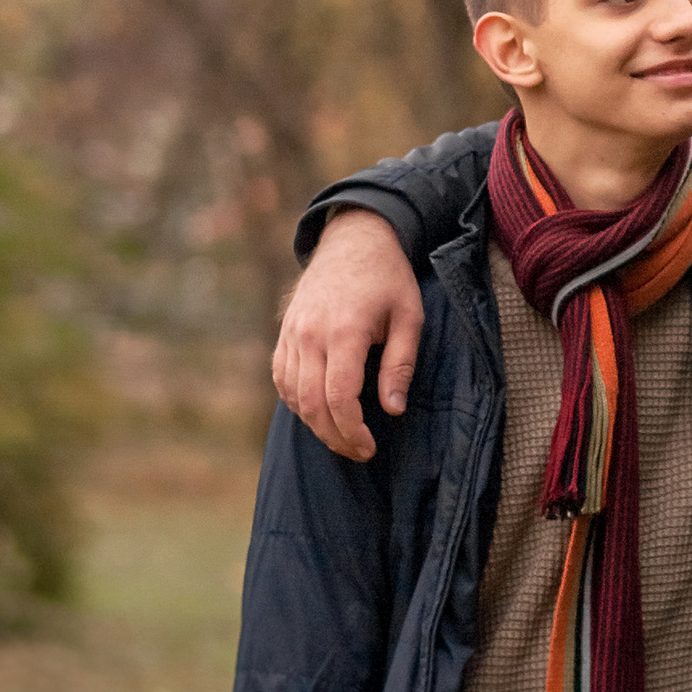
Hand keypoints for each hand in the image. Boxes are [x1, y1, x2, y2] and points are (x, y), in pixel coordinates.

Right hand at [272, 208, 425, 460]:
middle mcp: (310, 334)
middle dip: (334, 437)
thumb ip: (400, 364)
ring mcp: (291, 333)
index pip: (339, 397)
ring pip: (293, 395)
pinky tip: (318, 413)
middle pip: (312, 404)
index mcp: (344, 331)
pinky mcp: (284, 333)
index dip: (352, 431)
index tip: (369, 448)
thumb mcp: (409, 316)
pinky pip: (282, 378)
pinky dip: (296, 402)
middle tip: (359, 452)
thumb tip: (392, 409)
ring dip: (315, 424)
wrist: (353, 239)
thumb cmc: (388, 278)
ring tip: (343, 437)